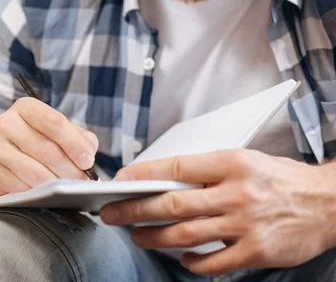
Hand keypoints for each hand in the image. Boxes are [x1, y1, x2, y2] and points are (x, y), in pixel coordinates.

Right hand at [0, 97, 98, 196]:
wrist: (2, 162)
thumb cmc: (37, 145)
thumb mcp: (60, 134)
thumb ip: (80, 139)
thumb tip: (88, 155)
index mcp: (26, 108)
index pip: (54, 122)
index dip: (74, 143)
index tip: (87, 161)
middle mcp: (6, 122)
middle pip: (46, 150)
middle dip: (70, 170)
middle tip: (82, 182)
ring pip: (34, 172)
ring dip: (56, 185)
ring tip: (68, 191)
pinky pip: (19, 187)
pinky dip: (36, 194)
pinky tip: (44, 195)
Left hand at [99, 149, 335, 274]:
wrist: (327, 204)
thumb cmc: (279, 180)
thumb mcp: (244, 161)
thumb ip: (207, 172)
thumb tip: (163, 181)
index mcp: (231, 163)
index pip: (177, 167)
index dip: (144, 174)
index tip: (121, 181)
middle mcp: (236, 192)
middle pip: (172, 203)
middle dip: (134, 210)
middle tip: (112, 214)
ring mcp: (245, 224)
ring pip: (185, 234)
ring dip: (153, 237)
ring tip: (136, 235)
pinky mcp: (256, 251)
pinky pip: (213, 263)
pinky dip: (191, 262)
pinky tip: (181, 257)